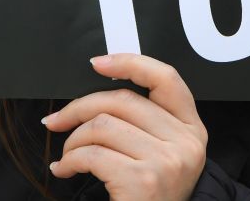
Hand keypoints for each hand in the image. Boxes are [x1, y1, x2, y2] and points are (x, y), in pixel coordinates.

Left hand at [43, 54, 207, 199]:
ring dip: (73, 140)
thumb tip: (100, 91)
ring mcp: (166, 161)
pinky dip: (69, 161)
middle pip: (123, 100)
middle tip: (58, 120)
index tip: (98, 63)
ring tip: (67, 156)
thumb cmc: (152, 198)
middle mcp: (185, 143)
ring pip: (103, 126)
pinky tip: (65, 169)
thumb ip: (147, 122)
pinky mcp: (143, 181)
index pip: (167, 78)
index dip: (131, 62)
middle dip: (80, 107)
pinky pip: (92, 155)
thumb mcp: (164, 154)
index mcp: (192, 129)